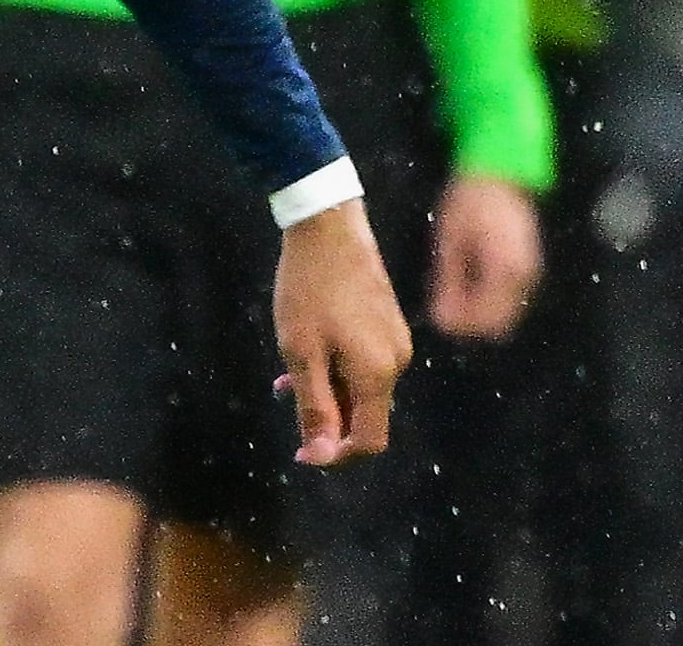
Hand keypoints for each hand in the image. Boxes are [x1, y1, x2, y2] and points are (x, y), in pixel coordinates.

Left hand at [273, 197, 411, 465]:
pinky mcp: (388, 322)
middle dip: (328, 418)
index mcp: (378, 373)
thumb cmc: (310, 288)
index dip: (336, 455)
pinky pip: (365, 363)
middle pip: (366, 416)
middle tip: (285, 397)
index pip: (369, 441)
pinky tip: (307, 351)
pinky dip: (337, 369)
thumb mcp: (302, 352)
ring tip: (287, 375)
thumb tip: (323, 456)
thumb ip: (315, 407)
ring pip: (362, 388)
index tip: (300, 452)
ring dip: (328, 392)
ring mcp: (395, 339)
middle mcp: (396, 361)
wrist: (329, 225)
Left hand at [427, 175, 542, 341]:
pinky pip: (509, 300)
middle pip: (498, 325)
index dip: (459, 325)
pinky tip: (468, 285)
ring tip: (452, 294)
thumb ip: (448, 282)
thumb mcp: (450, 240)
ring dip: (479, 314)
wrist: (500, 174)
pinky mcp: (528, 269)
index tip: (436, 316)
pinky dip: (489, 302)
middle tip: (443, 308)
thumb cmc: (470, 201)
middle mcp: (524, 278)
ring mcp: (530, 274)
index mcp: (504, 270)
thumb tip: (441, 318)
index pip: (485, 319)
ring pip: (505, 315)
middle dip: (470, 323)